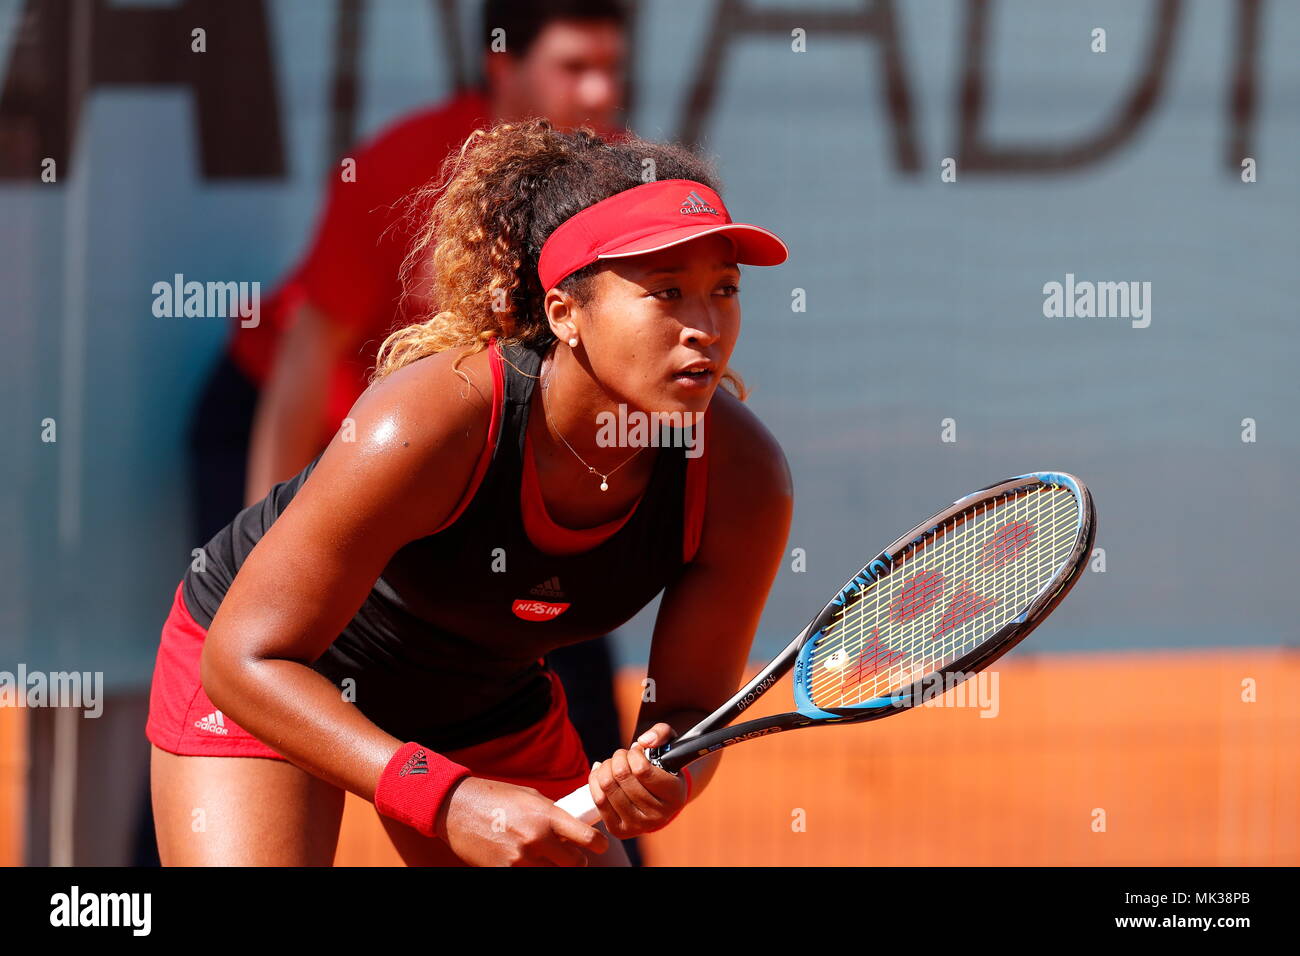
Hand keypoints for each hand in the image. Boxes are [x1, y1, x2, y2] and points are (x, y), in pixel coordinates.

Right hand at [438, 777, 609, 865]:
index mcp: (546, 815)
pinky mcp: (504, 871)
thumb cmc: (495, 797)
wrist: (457, 808)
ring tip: (543, 855)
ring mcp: (520, 858)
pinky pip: (528, 875)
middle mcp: (536, 838)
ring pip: (552, 873)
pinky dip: (530, 869)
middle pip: (574, 863)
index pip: (586, 837)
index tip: (600, 846)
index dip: (599, 844)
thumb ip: (552, 814)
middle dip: (577, 860)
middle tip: (573, 856)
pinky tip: (523, 859)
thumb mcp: (530, 797)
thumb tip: (571, 829)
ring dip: (552, 866)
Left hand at [586, 723, 688, 837]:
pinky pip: (598, 800)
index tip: (636, 750)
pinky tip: (602, 772)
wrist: (659, 797)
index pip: (642, 770)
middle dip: (618, 758)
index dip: (633, 754)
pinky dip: (595, 780)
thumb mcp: (670, 744)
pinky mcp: (620, 830)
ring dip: (606, 767)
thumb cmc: (664, 766)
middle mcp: (659, 815)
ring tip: (614, 763)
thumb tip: (643, 741)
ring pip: (608, 787)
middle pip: (621, 777)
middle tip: (623, 755)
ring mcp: (638, 826)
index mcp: (675, 796)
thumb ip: (661, 733)